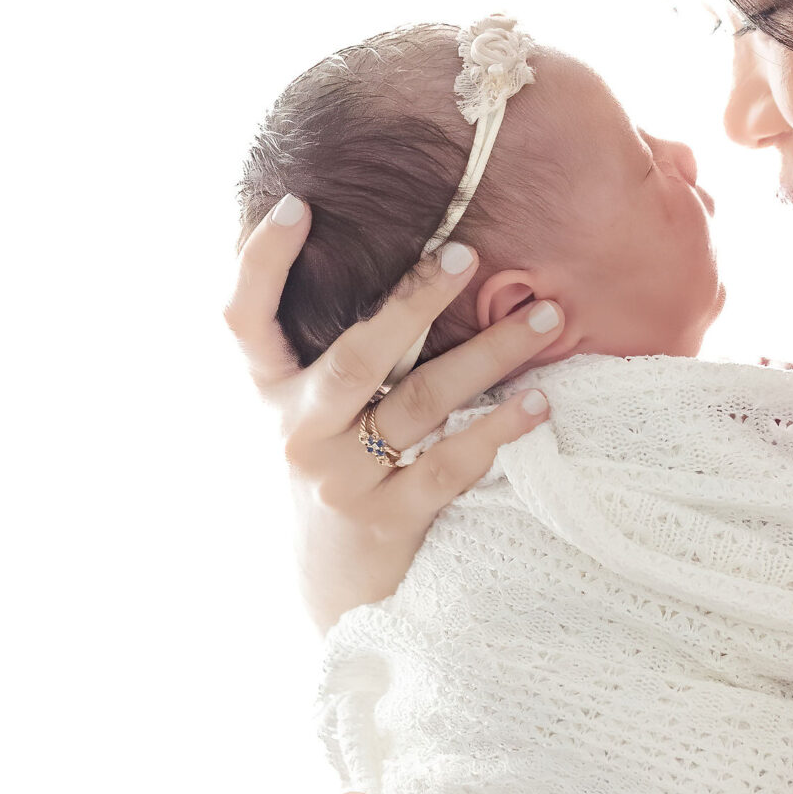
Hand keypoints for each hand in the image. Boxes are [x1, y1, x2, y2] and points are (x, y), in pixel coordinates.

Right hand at [224, 206, 561, 625]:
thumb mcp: (306, 409)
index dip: (262, 261)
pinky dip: (500, 430)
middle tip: (468, 253)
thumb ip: (328, 344)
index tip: (297, 202)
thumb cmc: (332, 468)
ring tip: (549, 316)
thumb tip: (373, 241)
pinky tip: (540, 402)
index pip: (244, 318)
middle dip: (415, 300)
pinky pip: (452, 465)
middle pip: (356, 356)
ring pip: (422, 403)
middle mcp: (298, 433)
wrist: (332, 590)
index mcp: (270, 393)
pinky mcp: (388, 521)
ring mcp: (341, 480)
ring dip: (491, 353)